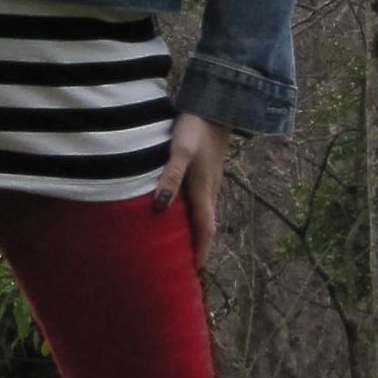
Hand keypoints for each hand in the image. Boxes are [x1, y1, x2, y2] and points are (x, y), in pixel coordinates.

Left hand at [150, 111, 231, 266]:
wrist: (217, 106)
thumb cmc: (195, 129)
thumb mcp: (179, 152)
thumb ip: (170, 178)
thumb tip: (160, 207)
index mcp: (204, 190)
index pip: (205, 229)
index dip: (201, 250)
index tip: (196, 270)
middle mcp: (210, 190)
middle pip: (206, 225)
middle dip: (200, 246)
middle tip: (189, 265)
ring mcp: (211, 180)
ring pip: (205, 212)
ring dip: (198, 231)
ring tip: (184, 244)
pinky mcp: (208, 171)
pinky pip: (203, 201)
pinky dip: (196, 214)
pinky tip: (184, 212)